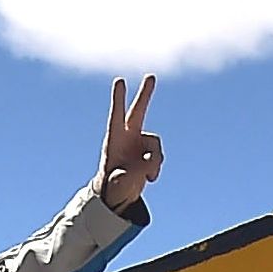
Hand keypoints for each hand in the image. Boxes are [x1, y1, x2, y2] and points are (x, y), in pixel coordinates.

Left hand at [97, 75, 163, 215]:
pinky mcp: (148, 153)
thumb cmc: (113, 186)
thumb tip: (154, 161)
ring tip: (147, 176)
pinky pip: (159, 157)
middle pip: (138, 111)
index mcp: (114, 139)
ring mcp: (138, 144)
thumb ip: (139, 169)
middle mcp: (127, 137)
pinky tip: (150, 178)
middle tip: (150, 76)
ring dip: (155, 161)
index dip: (118, 99)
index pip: (116, 115)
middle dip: (145, 94)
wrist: (117, 195)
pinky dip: (157, 168)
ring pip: (156, 144)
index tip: (120, 81)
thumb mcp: (123, 181)